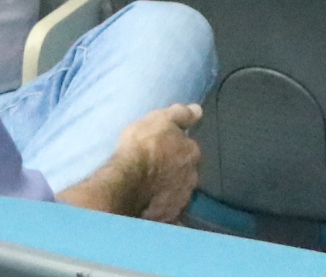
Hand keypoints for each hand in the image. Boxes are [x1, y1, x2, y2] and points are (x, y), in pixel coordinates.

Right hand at [115, 103, 202, 221]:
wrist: (127, 181)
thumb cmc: (142, 145)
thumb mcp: (160, 119)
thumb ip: (181, 114)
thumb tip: (198, 110)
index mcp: (192, 153)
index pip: (190, 149)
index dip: (177, 149)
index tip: (165, 149)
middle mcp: (192, 177)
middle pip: (187, 173)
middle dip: (177, 171)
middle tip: (158, 169)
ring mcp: (181, 199)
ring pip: (179, 193)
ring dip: (171, 190)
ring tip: (153, 189)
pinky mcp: (170, 216)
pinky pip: (171, 214)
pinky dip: (166, 211)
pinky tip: (156, 210)